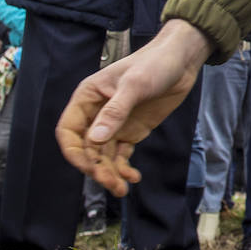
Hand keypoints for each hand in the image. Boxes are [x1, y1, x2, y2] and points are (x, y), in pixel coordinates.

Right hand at [56, 19, 210, 195]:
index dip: (74, 151)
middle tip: (112, 183)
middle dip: (97, 168)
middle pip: (87, 149)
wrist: (181, 61)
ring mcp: (114, 124)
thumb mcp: (134, 85)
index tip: (89, 167)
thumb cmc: (154, 63)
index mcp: (87, 98)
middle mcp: (96, 114)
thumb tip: (95, 139)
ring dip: (110, 173)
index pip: (68, 131)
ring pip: (103, 156)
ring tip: (123, 188)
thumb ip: (115, 112)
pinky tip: (133, 177)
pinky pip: (121, 155)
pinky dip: (124, 168)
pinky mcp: (131, 131)